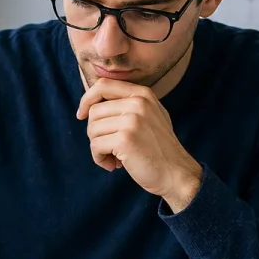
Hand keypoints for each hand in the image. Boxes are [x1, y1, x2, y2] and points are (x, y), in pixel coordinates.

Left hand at [77, 78, 201, 211]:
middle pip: (94, 111)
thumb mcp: (151, 116)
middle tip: (109, 148)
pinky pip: (96, 146)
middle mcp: (138, 103)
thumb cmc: (159, 149)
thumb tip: (92, 102)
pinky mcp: (125, 139)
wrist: (176, 174)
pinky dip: (99, 159)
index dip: (87, 99)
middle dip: (95, 132)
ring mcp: (132, 120)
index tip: (82, 115)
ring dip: (98, 148)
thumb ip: (129, 105)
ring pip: (92, 129)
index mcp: (143, 94)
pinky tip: (114, 165)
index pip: (103, 85)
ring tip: (114, 157)